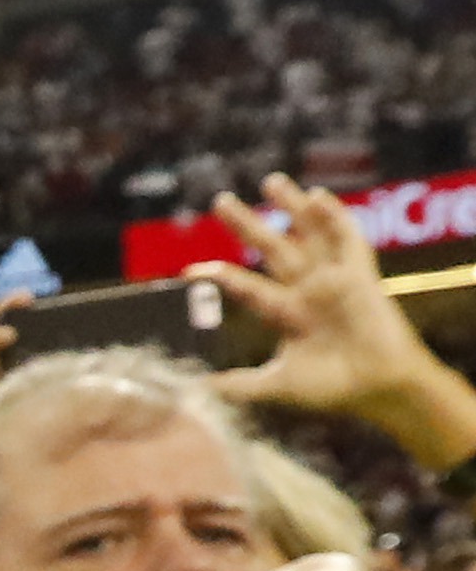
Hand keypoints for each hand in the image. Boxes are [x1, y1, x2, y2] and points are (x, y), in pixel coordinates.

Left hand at [203, 175, 475, 467]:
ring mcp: (335, 281)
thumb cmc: (335, 389)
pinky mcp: (361, 276)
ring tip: (271, 181)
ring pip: (310, 236)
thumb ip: (240, 386)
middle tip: (220, 200)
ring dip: (293, 208)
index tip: (190, 270)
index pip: (247, 287)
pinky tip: (319, 195)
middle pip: (272, 250)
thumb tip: (196, 388)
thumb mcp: (278, 386)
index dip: (222, 277)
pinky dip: (335, 217)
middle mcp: (309, 292)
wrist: (381, 389)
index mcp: (289, 314)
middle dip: (248, 226)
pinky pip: (350, 240)